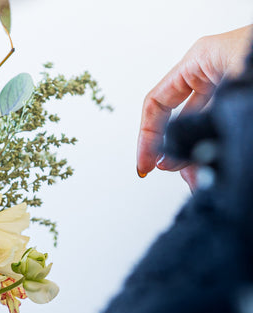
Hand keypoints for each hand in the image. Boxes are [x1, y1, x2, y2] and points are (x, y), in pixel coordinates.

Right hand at [137, 25, 252, 188]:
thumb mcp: (229, 90)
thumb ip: (199, 122)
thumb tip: (176, 159)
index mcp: (200, 60)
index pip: (156, 103)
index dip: (146, 137)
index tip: (145, 165)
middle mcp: (213, 71)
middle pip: (179, 118)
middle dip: (176, 151)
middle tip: (178, 175)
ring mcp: (230, 85)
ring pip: (202, 127)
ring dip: (198, 153)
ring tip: (200, 176)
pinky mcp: (244, 99)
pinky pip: (221, 127)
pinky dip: (217, 146)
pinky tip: (217, 163)